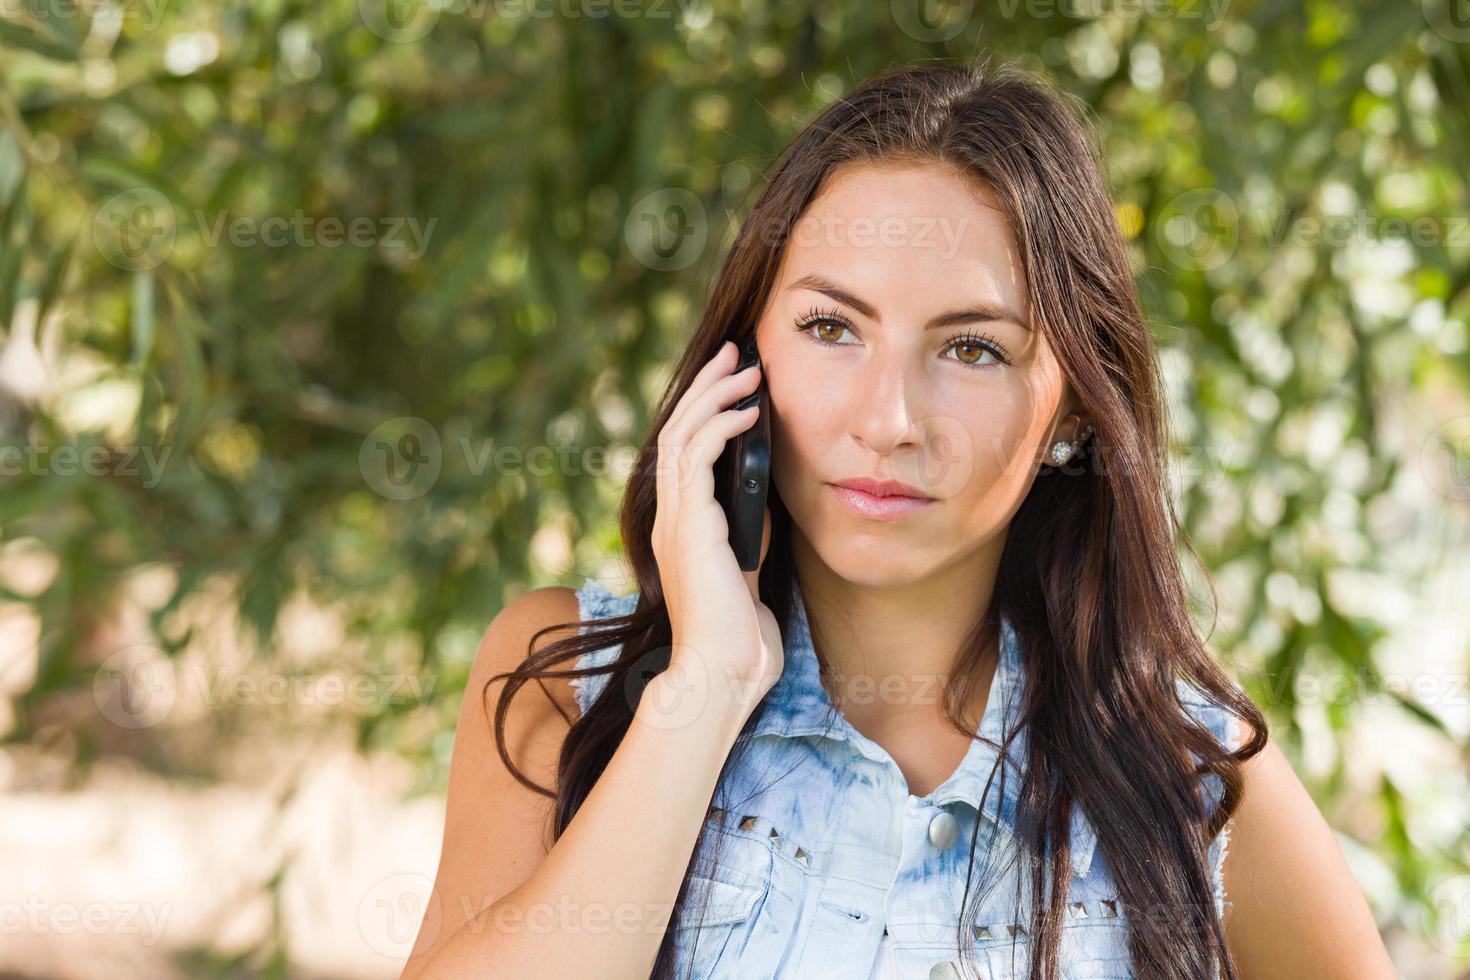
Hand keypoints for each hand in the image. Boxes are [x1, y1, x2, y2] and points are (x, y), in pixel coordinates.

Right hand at [652, 340, 783, 709]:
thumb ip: (747, 523)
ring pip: (683, 433)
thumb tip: (766, 483)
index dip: (706, 410)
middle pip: (678, 430)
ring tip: (748, 370)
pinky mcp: (689, 524)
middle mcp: (668, 517)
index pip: (683, 451)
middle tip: (736, 353)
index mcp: (679, 526)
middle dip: (708, 387)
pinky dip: (722, 426)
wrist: (722, 673)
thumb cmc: (740, 632)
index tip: (734, 381)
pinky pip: (698, 455)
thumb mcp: (748, 563)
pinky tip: (750, 413)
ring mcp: (674, 519)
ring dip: (716, 395)